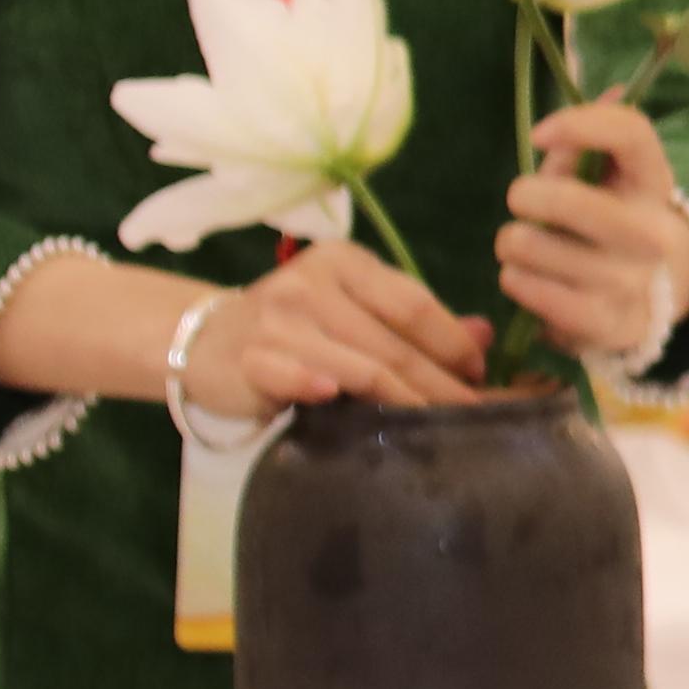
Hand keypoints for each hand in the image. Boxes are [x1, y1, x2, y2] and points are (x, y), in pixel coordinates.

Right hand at [194, 237, 489, 412]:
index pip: (414, 304)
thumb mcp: (352, 308)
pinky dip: (317, 387)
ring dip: (405, 400)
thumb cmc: (295, 327)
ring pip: (361, 366)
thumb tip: (485, 335)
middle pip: (394, 343)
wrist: (203, 338)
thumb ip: (412, 320)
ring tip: (435, 426)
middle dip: (441, 383)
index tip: (479, 374)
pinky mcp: (251, 358)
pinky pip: (295, 375)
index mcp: (344, 262)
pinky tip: (336, 398)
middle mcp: (311, 284)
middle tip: (471, 413)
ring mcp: (279, 321)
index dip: (454, 342)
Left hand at [498, 100, 688, 365]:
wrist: (643, 300)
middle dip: (526, 196)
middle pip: (568, 199)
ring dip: (514, 242)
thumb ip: (588, 141)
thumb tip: (615, 87)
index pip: (631, 133)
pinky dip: (515, 279)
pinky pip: (524, 287)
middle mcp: (651, 232)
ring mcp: (629, 281)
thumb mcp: (602, 180)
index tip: (539, 134)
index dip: (580, 124)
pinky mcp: (602, 322)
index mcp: (654, 183)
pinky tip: (531, 278)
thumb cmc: (605, 221)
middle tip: (523, 202)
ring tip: (529, 247)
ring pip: (530, 245)